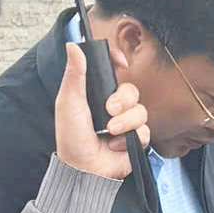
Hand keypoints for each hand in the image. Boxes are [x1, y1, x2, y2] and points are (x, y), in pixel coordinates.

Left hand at [52, 41, 148, 179]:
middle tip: (108, 110)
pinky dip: (129, 138)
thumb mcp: (69, 101)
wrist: (83, 167)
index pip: (113, 70)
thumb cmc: (71, 137)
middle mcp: (113, 106)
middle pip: (131, 90)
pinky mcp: (136, 140)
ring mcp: (126, 123)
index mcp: (98, 93)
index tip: (121, 62)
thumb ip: (75, 74)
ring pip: (140, 111)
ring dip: (125, 121)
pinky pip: (144, 131)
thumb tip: (72, 45)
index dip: (119, 62)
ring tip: (109, 131)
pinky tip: (115, 145)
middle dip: (122, 99)